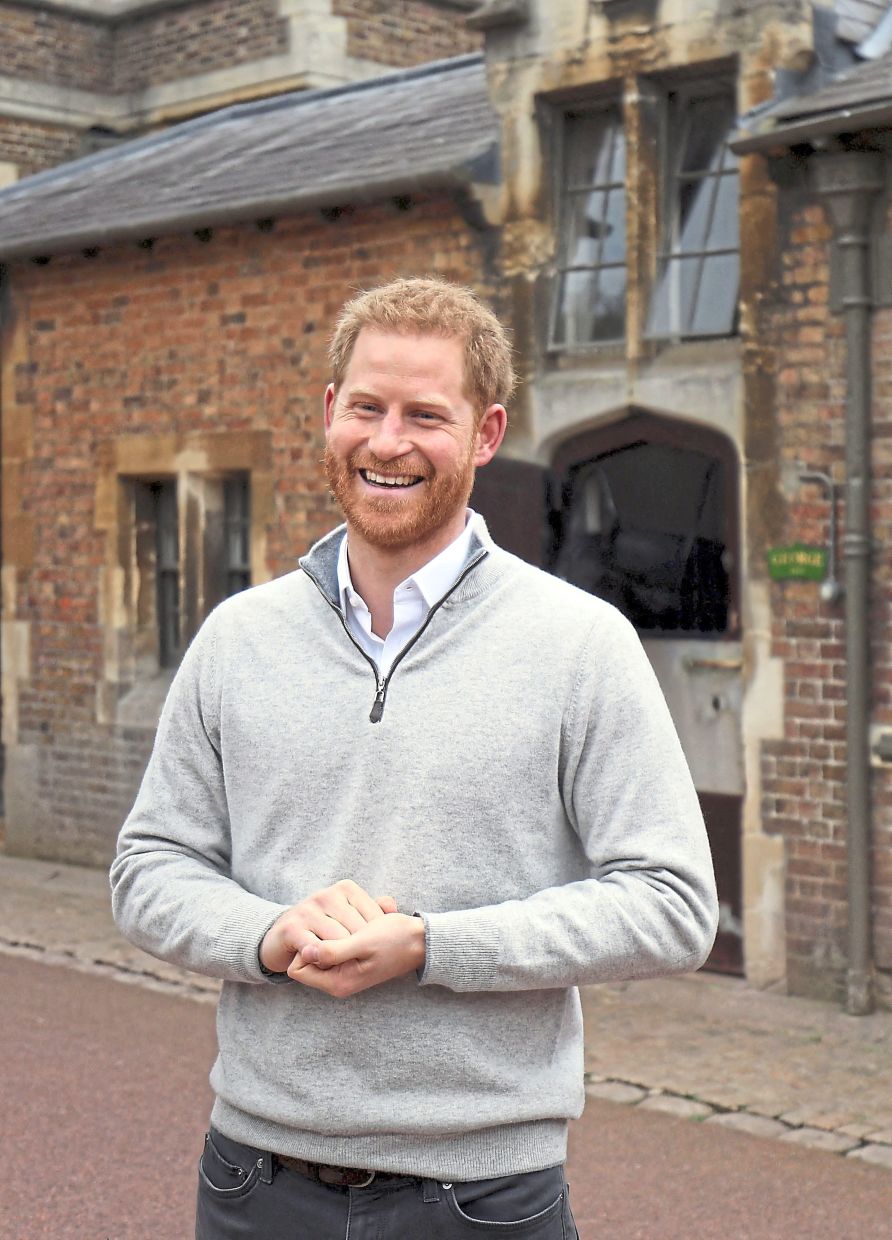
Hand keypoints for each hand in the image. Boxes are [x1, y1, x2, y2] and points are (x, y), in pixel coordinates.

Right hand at [259, 880, 396, 974]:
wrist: (282, 936)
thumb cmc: (323, 927)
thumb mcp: (350, 915)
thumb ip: (372, 910)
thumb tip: (392, 906)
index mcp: (345, 888)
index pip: (373, 917)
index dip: (376, 940)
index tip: (371, 952)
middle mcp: (326, 895)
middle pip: (357, 931)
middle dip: (359, 951)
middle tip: (359, 963)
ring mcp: (308, 909)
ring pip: (338, 941)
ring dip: (341, 959)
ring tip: (343, 966)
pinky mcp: (292, 928)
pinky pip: (315, 950)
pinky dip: (322, 961)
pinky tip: (324, 965)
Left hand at [287, 912, 425, 997]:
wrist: (422, 940)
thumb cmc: (396, 940)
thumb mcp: (364, 943)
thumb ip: (332, 951)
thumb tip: (303, 952)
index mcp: (338, 982)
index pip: (297, 968)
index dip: (304, 948)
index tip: (324, 933)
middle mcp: (339, 980)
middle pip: (306, 958)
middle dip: (319, 939)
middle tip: (344, 928)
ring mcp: (345, 969)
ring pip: (320, 947)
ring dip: (332, 932)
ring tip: (357, 927)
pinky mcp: (351, 958)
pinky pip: (333, 942)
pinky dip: (342, 930)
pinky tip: (361, 925)